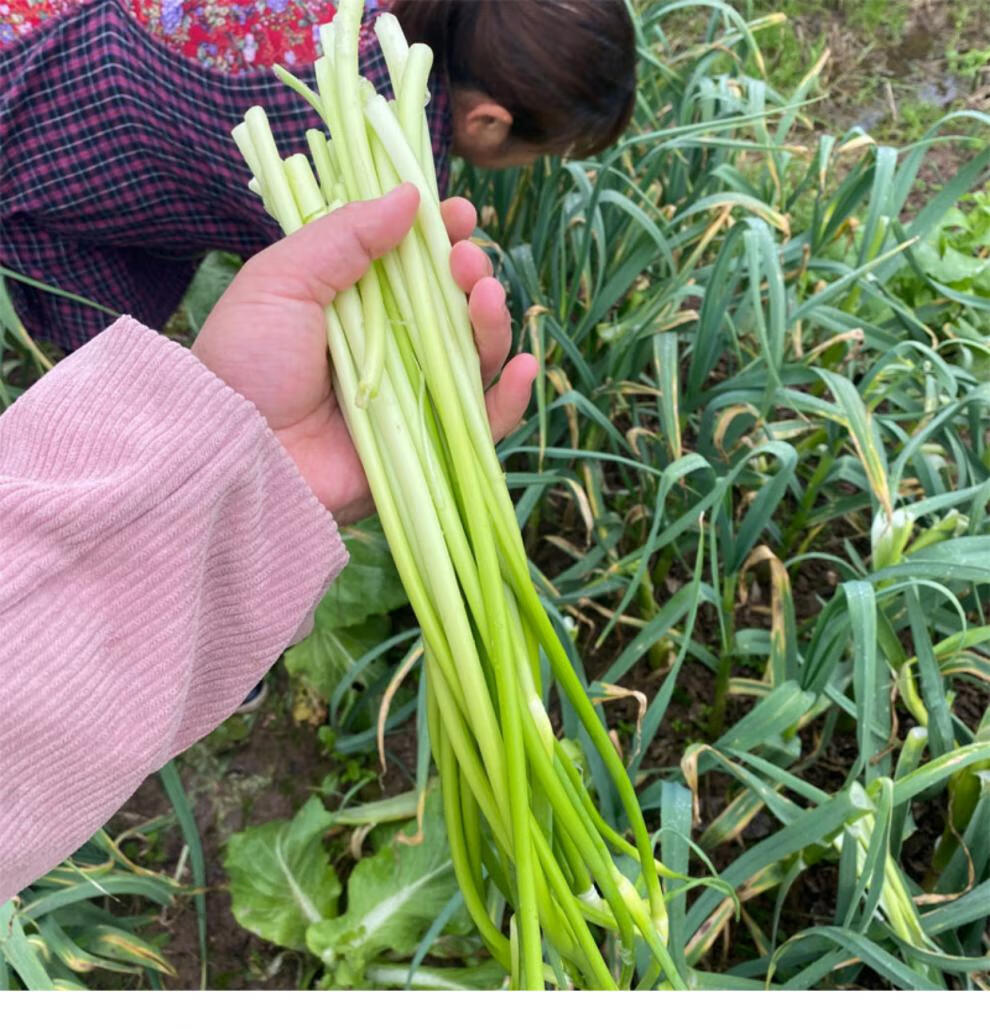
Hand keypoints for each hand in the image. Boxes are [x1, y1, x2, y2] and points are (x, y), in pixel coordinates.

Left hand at [193, 184, 535, 523]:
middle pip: (453, 307)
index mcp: (356, 304)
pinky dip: (513, 397)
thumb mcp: (283, 281)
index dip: (441, 238)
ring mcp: (413, 396)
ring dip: (492, 323)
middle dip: (470, 276)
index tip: (459, 215)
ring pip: (476, 356)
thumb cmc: (247, 363)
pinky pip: (485, 422)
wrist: (240, 451)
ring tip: (486, 297)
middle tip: (466, 262)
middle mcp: (391, 347)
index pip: (413, 265)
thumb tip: (408, 194)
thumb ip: (344, 235)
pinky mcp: (429, 444)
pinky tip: (525, 367)